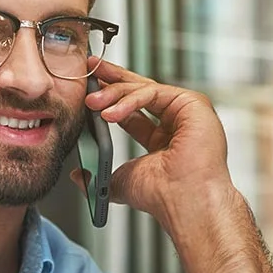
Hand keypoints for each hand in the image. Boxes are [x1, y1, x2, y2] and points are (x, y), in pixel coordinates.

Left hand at [78, 60, 232, 226]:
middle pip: (140, 91)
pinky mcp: (193, 104)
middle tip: (89, 71)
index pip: (133, 110)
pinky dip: (129, 100)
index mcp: (163, 140)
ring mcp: (187, 112)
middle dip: (112, 79)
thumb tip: (79, 176)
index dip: (110, 98)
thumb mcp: (119, 181)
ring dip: (113, 93)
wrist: (182, 201)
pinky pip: (153, 92)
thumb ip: (99, 177)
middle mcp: (177, 123)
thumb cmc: (161, 196)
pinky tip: (111, 113)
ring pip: (144, 90)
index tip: (88, 91)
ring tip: (91, 103)